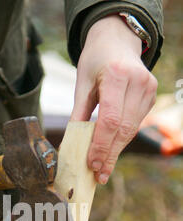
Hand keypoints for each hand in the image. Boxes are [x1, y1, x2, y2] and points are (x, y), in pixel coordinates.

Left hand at [71, 15, 157, 183]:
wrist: (117, 40)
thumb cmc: (96, 61)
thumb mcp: (82, 84)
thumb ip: (79, 114)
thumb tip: (72, 146)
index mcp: (117, 76)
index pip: (110, 120)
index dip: (101, 146)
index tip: (92, 165)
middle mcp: (137, 82)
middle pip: (123, 129)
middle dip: (109, 155)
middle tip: (99, 175)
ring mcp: (148, 89)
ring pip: (131, 130)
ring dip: (116, 151)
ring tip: (103, 169)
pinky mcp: (151, 96)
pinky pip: (135, 124)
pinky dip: (122, 139)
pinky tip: (111, 150)